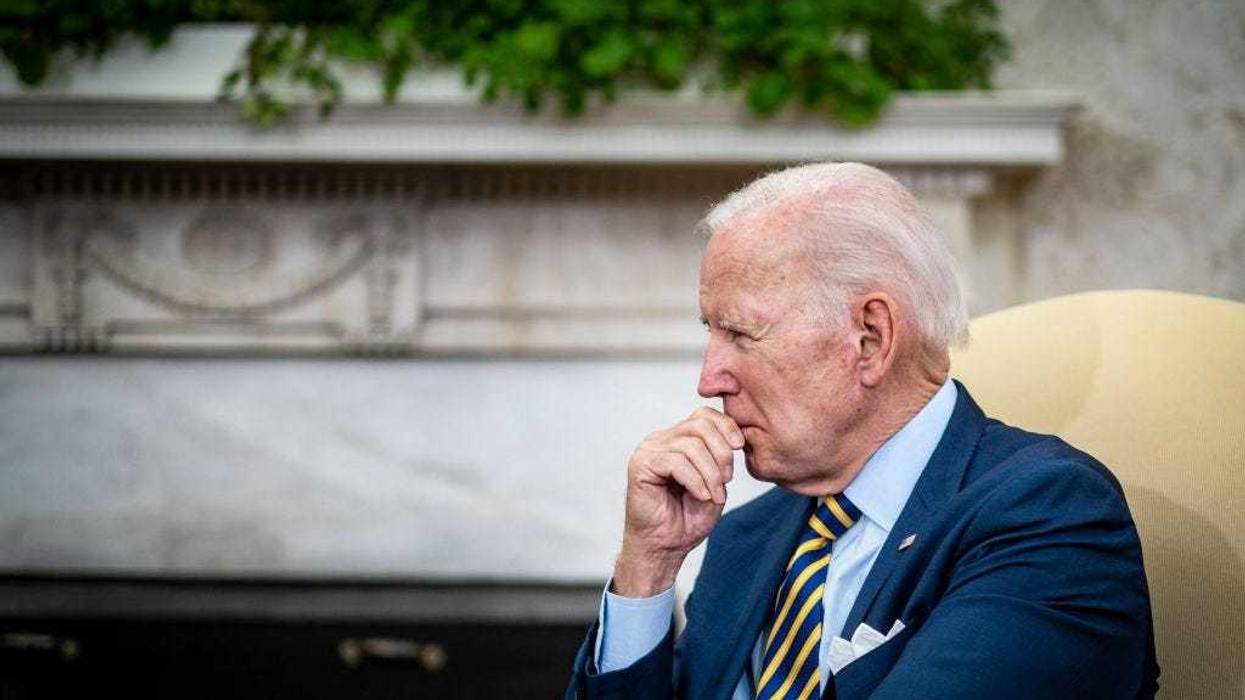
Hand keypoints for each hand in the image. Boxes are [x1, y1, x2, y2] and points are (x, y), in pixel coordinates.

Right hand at [612, 407, 743, 597]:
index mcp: (676, 439)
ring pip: (691, 446)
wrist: (665, 547)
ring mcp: (648, 450)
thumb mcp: (714, 483)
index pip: (703, 416)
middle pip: (699, 425)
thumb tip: (732, 438)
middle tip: (726, 481)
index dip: (726, 426)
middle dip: (721, 453)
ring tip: (713, 496)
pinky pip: (676, 462)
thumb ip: (720, 458)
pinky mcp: (640, 465)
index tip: (740, 447)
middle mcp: (660, 440)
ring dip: (710, 474)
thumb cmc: (687, 519)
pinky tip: (701, 496)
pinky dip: (695, 481)